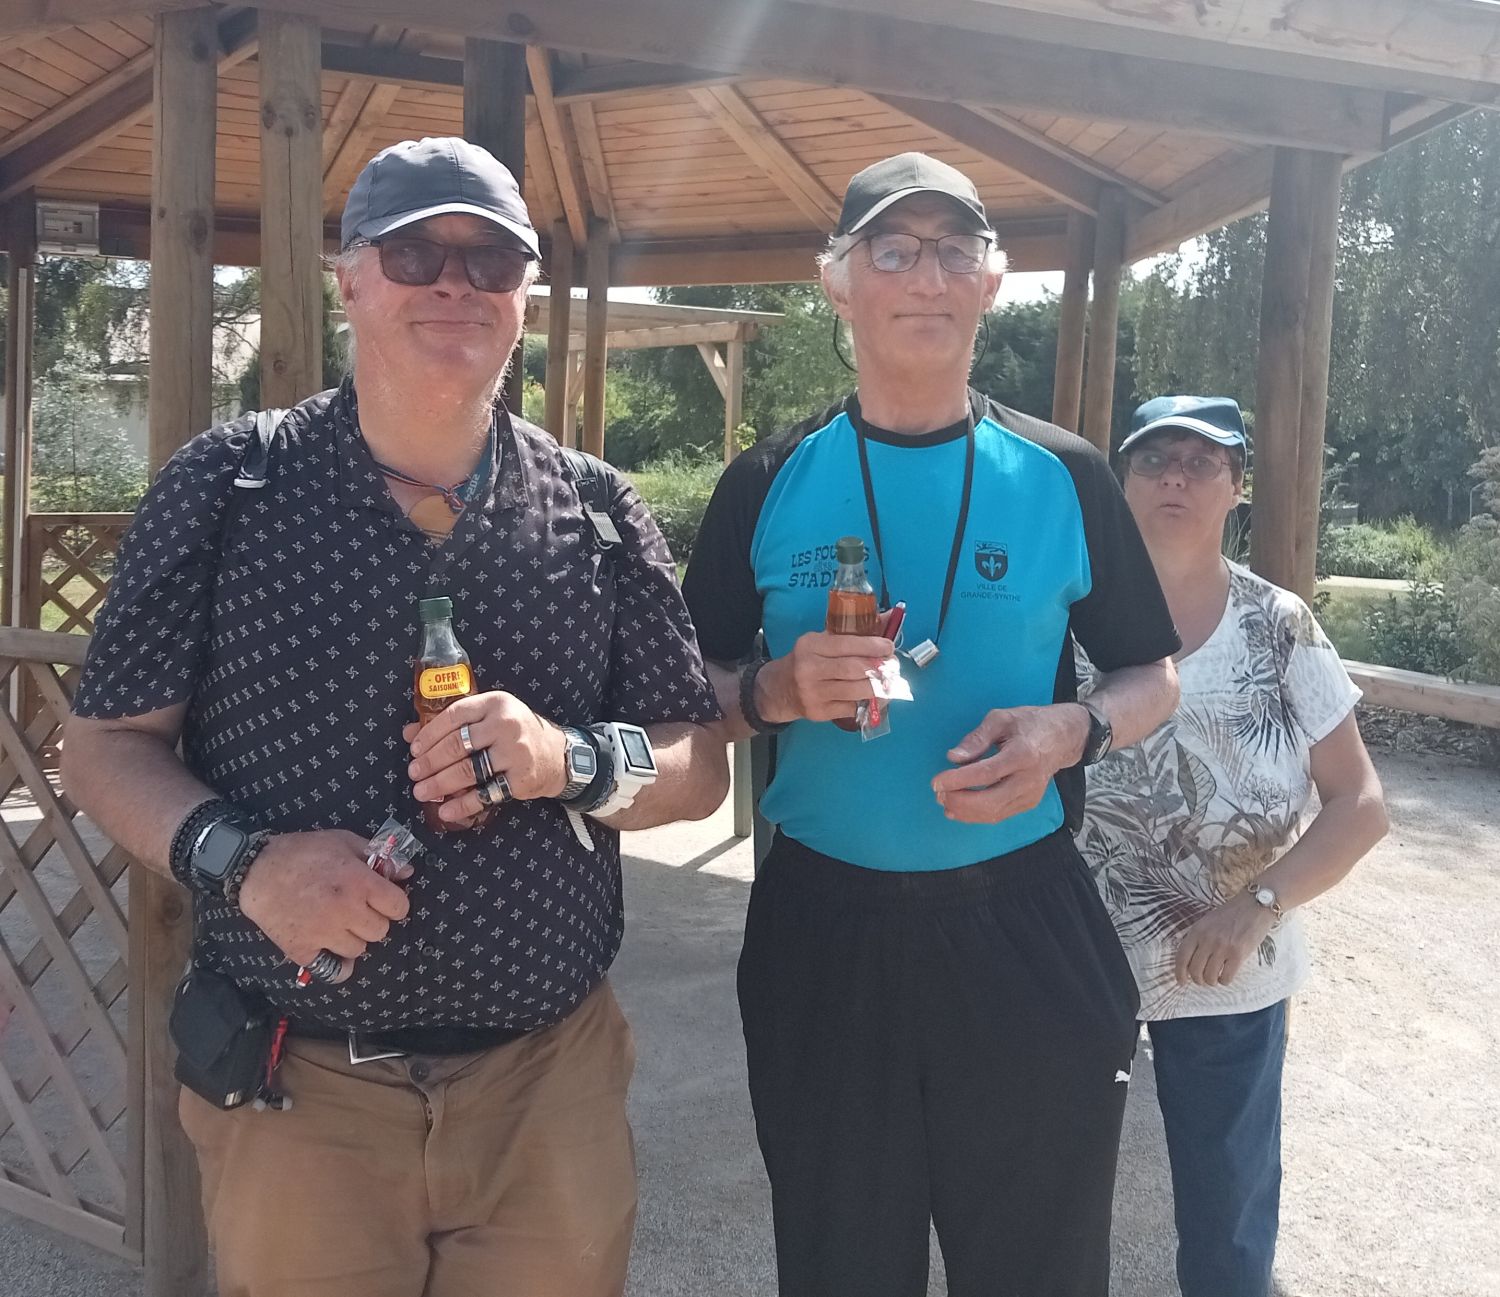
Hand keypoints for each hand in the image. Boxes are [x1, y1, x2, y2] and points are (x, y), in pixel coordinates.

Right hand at [238, 830, 411, 980]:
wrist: (256, 869)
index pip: (399, 908)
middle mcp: (346, 911)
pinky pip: (333, 970)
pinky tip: (328, 948)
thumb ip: (378, 855)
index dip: (394, 903)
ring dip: (352, 938)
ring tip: (338, 923)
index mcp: (360, 883)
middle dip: (372, 919)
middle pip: (380, 931)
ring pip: (358, 949)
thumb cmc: (302, 851)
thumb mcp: (343, 841)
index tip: (383, 900)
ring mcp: (324, 933)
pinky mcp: (303, 950)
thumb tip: (406, 872)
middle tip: (357, 909)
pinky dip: (333, 963)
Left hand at [404, 690, 567, 824]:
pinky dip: (462, 805)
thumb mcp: (489, 718)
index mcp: (496, 703)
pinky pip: (485, 794)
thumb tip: (410, 733)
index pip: (454, 715)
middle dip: (430, 762)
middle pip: (458, 745)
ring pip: (468, 770)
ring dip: (440, 784)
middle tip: (414, 773)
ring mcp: (515, 752)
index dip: (430, 733)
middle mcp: (506, 725)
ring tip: (422, 791)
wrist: (558, 755)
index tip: (414, 749)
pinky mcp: (521, 779)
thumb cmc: (517, 733)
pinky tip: (446, 811)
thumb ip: (453, 722)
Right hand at [758, 631, 894, 724]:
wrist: (779, 689)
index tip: (888, 647)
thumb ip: (853, 632)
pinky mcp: (819, 712)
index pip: (847, 644)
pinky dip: (868, 703)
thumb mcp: (822, 641)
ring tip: (889, 682)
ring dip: (879, 687)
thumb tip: (888, 617)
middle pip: (855, 669)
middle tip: (892, 666)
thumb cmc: (808, 660)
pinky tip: (875, 697)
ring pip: (857, 690)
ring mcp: (813, 693)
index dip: (873, 646)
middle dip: (880, 667)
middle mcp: (809, 669)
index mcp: (811, 645)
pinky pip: (852, 708)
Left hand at [930, 704, 1089, 823]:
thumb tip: (953, 757)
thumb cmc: (1029, 723)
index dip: (958, 780)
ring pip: (994, 814)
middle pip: (990, 801)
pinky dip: (976, 815)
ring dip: (965, 811)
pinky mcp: (1029, 803)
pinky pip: (999, 815)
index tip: (936, 782)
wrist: (1063, 738)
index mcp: (1022, 754)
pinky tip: (958, 808)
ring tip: (944, 800)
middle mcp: (1029, 779)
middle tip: (938, 793)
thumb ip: (977, 738)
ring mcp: (1031, 795)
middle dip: (959, 801)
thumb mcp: (1001, 719)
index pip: (986, 774)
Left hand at [1175, 892, 1278, 986]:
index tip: (1181, 981)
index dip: (1179, 972)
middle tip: (1203, 980)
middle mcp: (1207, 939)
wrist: (1255, 906)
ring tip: (1216, 978)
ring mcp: (1222, 947)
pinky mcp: (1238, 954)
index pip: (1181, 956)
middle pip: (1195, 970)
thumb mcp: (1208, 921)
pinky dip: (1224, 981)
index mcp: (1197, 930)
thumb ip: (1198, 937)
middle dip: (1198, 979)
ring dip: (1211, 981)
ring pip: (1209, 976)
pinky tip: (1226, 976)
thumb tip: (1190, 961)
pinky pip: (1226, 977)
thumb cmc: (1231, 914)